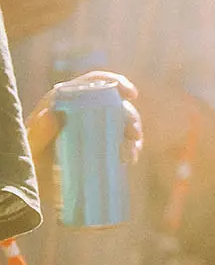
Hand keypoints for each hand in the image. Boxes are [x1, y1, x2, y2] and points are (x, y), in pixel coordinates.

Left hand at [27, 73, 142, 164]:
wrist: (34, 182)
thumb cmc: (30, 160)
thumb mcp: (31, 147)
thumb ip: (37, 133)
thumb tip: (53, 114)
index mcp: (66, 100)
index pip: (93, 82)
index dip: (115, 82)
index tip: (131, 95)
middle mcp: (82, 109)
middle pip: (114, 102)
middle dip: (130, 116)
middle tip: (134, 135)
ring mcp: (93, 127)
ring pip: (122, 122)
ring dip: (133, 134)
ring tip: (131, 153)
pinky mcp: (100, 144)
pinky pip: (121, 140)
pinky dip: (130, 147)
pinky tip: (130, 158)